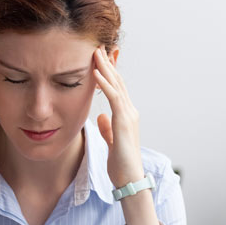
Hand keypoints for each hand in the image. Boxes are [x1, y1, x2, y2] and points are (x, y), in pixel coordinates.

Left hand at [93, 45, 143, 187]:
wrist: (129, 178)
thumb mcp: (111, 141)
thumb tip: (101, 116)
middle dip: (107, 64)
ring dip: (105, 68)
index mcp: (126, 116)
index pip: (116, 89)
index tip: (98, 60)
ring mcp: (128, 115)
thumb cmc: (120, 164)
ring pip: (116, 85)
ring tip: (95, 52)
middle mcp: (129, 112)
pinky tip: (96, 72)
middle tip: (97, 47)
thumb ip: (107, 128)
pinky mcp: (124, 121)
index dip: (108, 73)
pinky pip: (114, 98)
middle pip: (117, 82)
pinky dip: (105, 84)